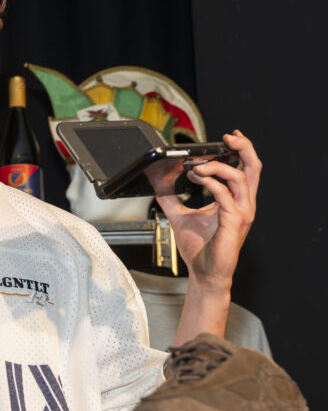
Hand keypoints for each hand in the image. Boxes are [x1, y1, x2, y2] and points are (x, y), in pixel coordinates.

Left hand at [155, 130, 260, 288]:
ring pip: (240, 176)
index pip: (245, 168)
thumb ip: (170, 197)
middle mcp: (243, 204)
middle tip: (227, 137)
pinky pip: (226, 195)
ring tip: (196, 167)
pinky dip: (211, 182)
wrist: (204, 273)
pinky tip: (197, 178)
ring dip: (216, 166)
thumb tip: (157, 181)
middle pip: (254, 167)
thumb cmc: (199, 248)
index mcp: (236, 200)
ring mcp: (242, 212)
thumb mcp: (179, 216)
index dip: (240, 150)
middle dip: (244, 147)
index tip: (227, 138)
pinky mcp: (234, 222)